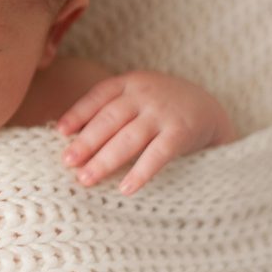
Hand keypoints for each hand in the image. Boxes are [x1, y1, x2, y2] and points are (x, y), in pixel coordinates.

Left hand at [55, 70, 235, 195]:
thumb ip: (111, 108)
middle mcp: (145, 94)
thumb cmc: (161, 108)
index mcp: (130, 83)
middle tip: (67, 162)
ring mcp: (164, 113)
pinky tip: (125, 189)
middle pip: (109, 119)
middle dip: (86, 142)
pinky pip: (157, 155)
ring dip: (104, 161)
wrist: (211, 109)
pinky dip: (140, 173)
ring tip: (86, 179)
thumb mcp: (137, 97)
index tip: (60, 132)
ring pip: (128, 139)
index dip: (78, 113)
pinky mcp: (182, 132)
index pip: (98, 96)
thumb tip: (69, 136)